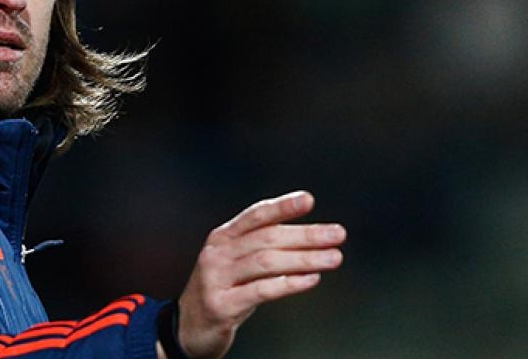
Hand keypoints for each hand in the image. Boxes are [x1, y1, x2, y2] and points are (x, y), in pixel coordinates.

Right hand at [165, 191, 345, 358]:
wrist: (189, 328)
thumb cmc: (223, 291)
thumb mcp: (235, 262)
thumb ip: (261, 246)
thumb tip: (310, 236)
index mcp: (222, 237)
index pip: (255, 215)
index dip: (282, 206)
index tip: (309, 200)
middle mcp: (217, 254)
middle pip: (267, 238)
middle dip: (306, 235)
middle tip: (338, 234)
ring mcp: (216, 279)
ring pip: (266, 262)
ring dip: (304, 258)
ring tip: (334, 258)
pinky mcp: (222, 305)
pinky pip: (261, 291)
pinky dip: (289, 283)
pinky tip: (311, 279)